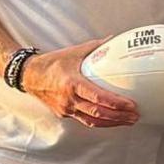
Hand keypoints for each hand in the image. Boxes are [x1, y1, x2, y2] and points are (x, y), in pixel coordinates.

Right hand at [24, 39, 140, 126]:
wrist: (29, 76)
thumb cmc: (52, 63)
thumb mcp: (74, 52)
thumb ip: (96, 47)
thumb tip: (114, 39)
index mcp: (72, 83)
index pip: (98, 97)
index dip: (116, 103)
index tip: (131, 105)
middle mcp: (69, 99)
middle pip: (98, 113)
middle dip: (119, 117)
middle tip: (135, 116)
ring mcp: (66, 109)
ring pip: (92, 121)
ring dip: (112, 123)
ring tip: (128, 121)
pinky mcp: (64, 114)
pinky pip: (84, 121)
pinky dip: (100, 122)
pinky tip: (111, 120)